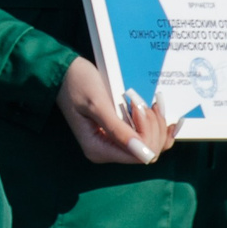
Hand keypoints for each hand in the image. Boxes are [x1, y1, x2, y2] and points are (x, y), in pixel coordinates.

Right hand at [56, 58, 170, 164]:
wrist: (66, 72)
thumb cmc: (77, 84)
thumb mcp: (97, 104)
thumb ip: (118, 130)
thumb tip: (142, 151)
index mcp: (99, 149)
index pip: (138, 155)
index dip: (147, 132)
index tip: (138, 106)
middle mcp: (108, 151)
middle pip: (148, 151)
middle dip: (152, 127)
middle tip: (143, 102)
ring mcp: (115, 143)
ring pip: (151, 144)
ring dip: (156, 123)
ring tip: (149, 102)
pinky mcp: (120, 133)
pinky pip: (147, 137)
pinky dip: (157, 125)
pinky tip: (160, 111)